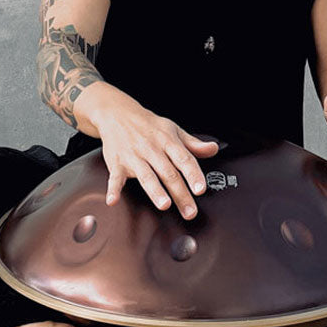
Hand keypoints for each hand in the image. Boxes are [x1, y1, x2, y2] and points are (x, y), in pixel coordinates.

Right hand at [89, 98, 218, 219]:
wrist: (118, 114)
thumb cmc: (149, 126)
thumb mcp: (174, 131)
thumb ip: (193, 144)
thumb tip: (213, 149)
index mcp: (168, 142)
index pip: (184, 159)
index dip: (193, 174)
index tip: (200, 189)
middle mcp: (152, 149)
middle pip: (169, 173)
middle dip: (180, 193)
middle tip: (190, 212)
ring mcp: (134, 157)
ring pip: (146, 176)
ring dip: (155, 191)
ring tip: (164, 204)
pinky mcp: (117, 163)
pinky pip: (115, 177)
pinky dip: (113, 189)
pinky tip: (113, 200)